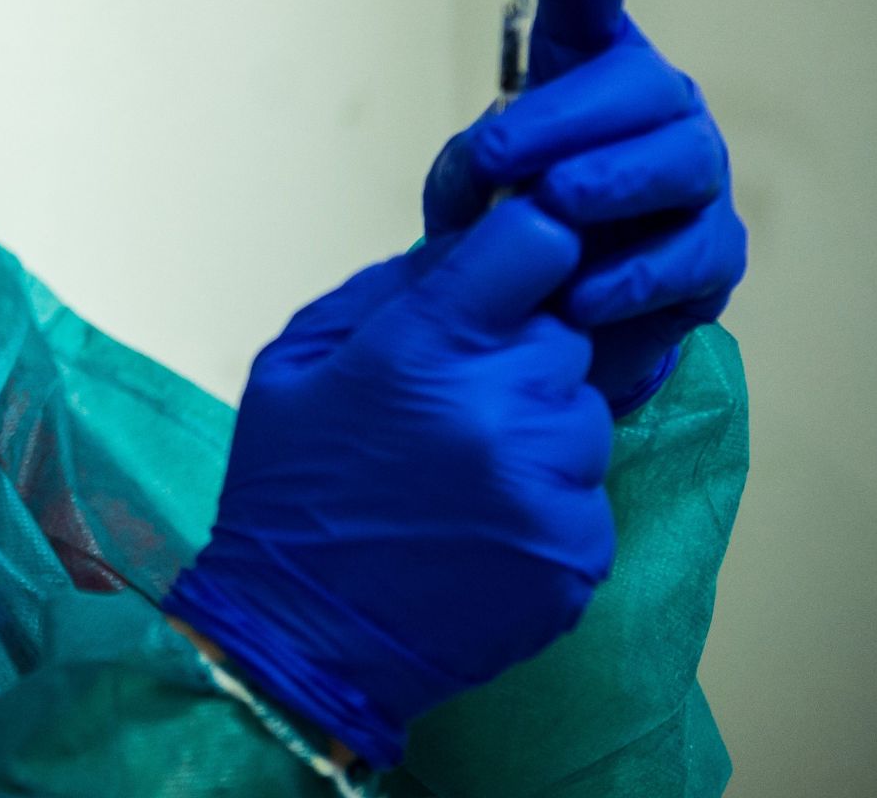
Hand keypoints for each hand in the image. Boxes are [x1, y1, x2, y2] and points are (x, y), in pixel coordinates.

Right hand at [161, 202, 609, 768]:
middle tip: (455, 404)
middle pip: (564, 333)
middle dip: (517, 356)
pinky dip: (545, 503)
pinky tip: (482, 528)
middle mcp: (503, 405)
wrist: (299, 635)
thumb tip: (461, 248)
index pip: (539, 241)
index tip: (502, 277)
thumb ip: (384, 292)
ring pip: (583, 415)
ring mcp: (549, 483)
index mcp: (426, 345)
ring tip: (465, 475)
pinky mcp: (577, 550)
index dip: (522, 251)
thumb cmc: (289, 492)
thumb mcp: (294, 365)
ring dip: (539, 431)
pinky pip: (586, 493)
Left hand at [423, 0, 747, 411]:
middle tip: (501, 161)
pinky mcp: (713, 256)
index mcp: (588, 75)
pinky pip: (691, 254)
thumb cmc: (512, 236)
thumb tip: (490, 168)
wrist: (548, 326)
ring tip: (553, 212)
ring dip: (609, 185)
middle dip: (565, 120)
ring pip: (677, 161)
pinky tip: (581, 292)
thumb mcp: (468, 194)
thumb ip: (470, 171)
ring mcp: (695, 180)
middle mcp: (655, 112)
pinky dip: (632, 273)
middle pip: (637, 86)